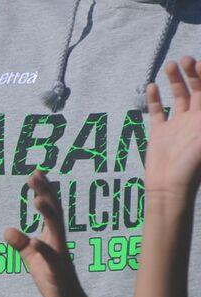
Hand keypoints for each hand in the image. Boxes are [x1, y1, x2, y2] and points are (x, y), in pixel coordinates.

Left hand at [2, 171, 94, 296]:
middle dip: (45, 194)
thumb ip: (21, 244)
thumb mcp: (32, 259)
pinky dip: (43, 250)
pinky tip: (34, 242)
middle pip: (55, 213)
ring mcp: (61, 257)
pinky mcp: (58, 274)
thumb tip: (7, 230)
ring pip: (57, 232)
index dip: (43, 191)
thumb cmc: (52, 280)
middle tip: (35, 176)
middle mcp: (60, 243)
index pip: (49, 210)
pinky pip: (51, 260)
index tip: (35, 172)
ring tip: (38, 200)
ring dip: (48, 216)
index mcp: (53, 237)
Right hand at [144, 58, 200, 205]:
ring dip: (174, 80)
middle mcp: (193, 119)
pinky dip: (154, 99)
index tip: (199, 62)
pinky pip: (157, 112)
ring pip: (177, 96)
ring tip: (169, 65)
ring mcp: (176, 125)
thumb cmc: (192, 166)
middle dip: (191, 73)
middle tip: (184, 59)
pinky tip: (151, 86)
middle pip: (195, 89)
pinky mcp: (159, 133)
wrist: (170, 187)